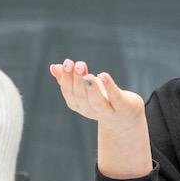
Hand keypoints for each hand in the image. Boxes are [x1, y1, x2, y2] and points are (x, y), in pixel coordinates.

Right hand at [48, 58, 152, 178]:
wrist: (125, 117)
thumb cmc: (102, 99)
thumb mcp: (84, 89)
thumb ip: (69, 79)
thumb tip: (53, 67)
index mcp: (79, 105)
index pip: (69, 93)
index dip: (66, 78)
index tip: (67, 62)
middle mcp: (90, 110)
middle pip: (81, 97)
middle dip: (78, 80)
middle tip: (78, 64)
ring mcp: (107, 111)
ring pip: (96, 102)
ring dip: (91, 87)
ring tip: (88, 74)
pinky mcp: (122, 107)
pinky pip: (115, 98)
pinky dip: (110, 87)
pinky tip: (104, 75)